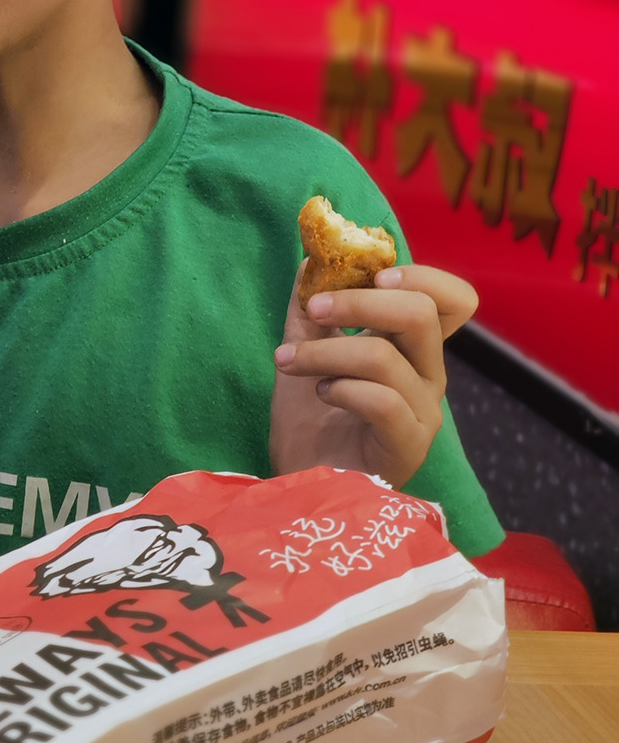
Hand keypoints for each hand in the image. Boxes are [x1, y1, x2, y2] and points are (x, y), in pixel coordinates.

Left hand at [269, 262, 477, 487]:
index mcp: (412, 348)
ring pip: (385, 356)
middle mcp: (428, 376)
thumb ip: (308, 308)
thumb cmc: (310, 421)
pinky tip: (320, 394)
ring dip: (325, 352)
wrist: (301, 482)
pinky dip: (342, 388)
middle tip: (313, 309)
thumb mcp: (302, 351)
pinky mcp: (409, 446)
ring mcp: (423, 413)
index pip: (453, 301)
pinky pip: (383, 401)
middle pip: (421, 314)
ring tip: (288, 362)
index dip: (422, 276)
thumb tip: (309, 259)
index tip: (373, 272)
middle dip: (358, 301)